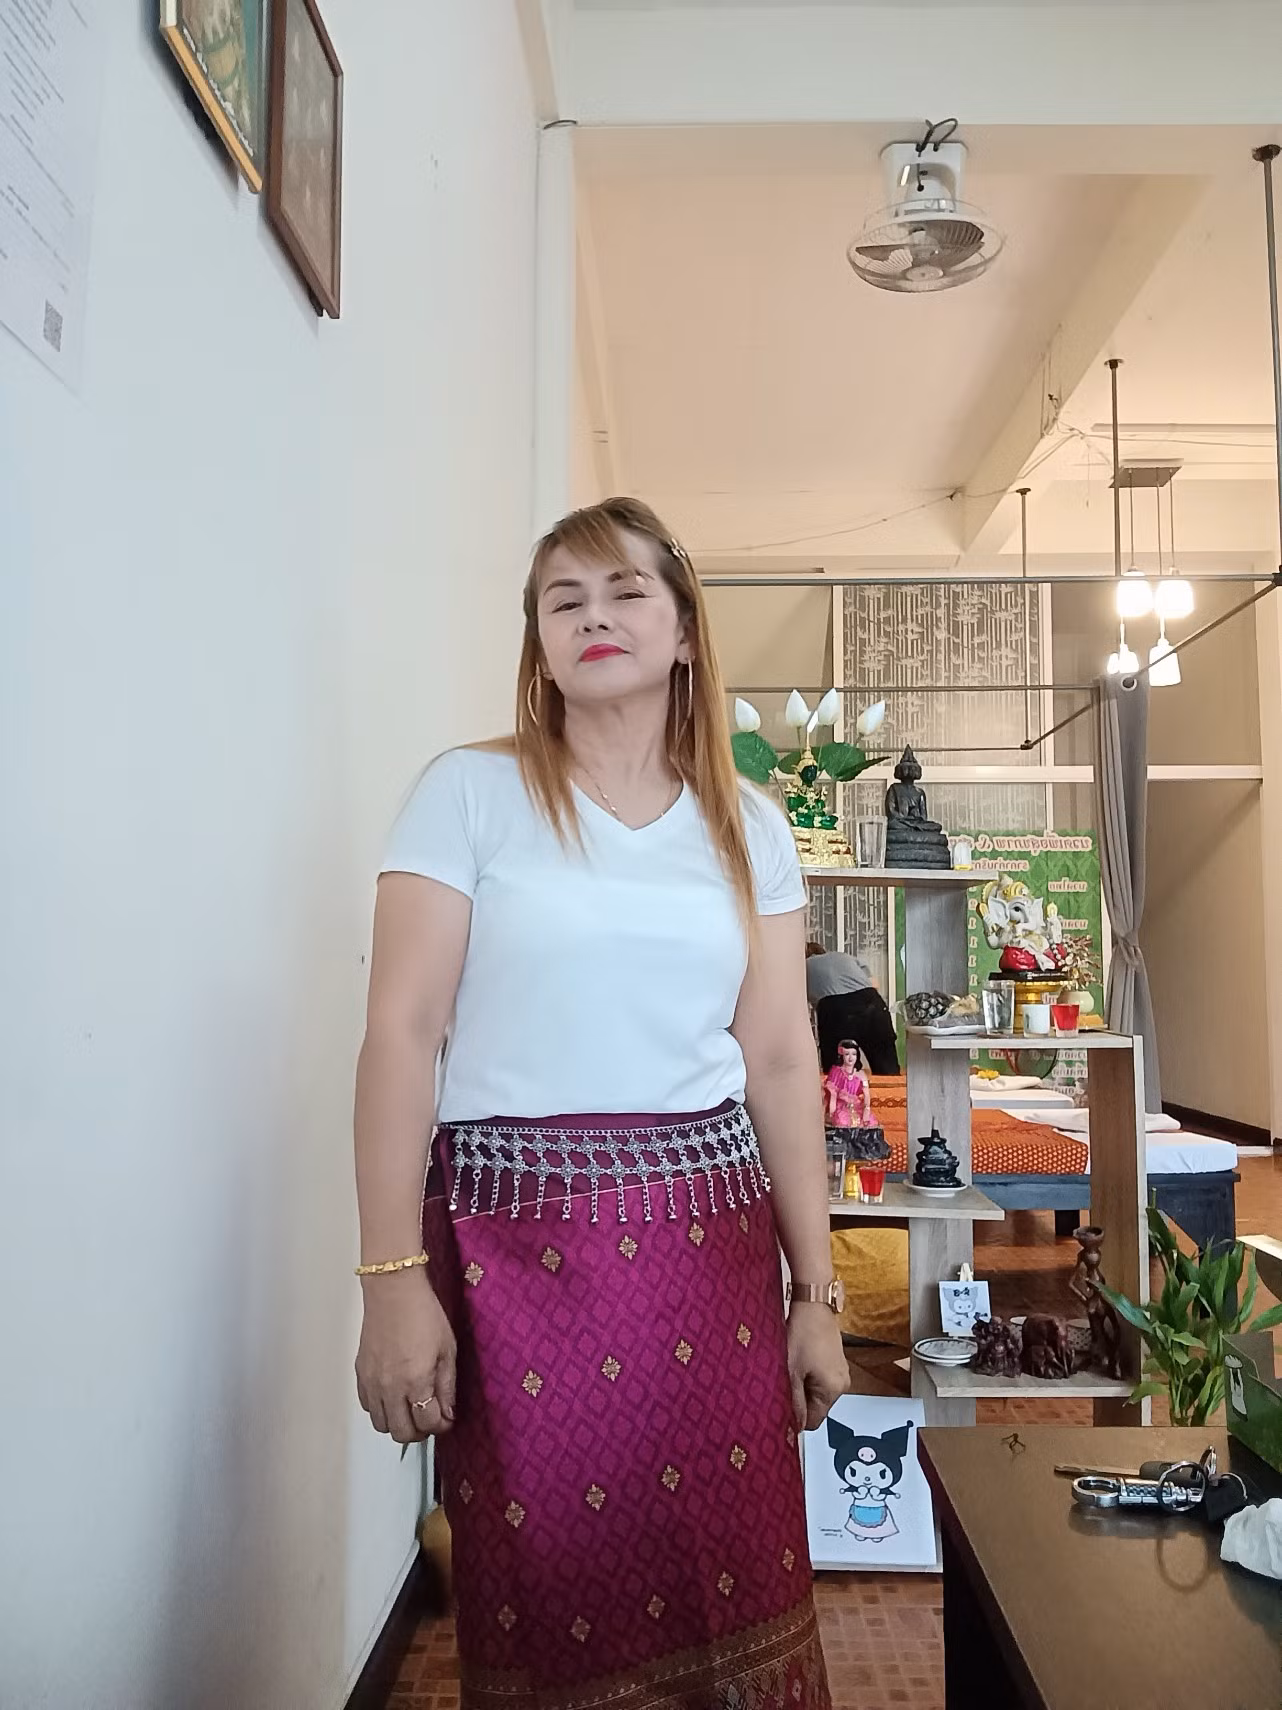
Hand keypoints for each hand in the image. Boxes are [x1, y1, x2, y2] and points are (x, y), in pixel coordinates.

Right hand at [355, 1269, 456, 1443]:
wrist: (393, 1291)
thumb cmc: (424, 1315)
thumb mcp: (447, 1349)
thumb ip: (447, 1385)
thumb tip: (448, 1412)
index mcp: (416, 1381)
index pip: (428, 1423)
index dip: (441, 1425)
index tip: (447, 1418)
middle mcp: (390, 1388)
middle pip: (402, 1433)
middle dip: (420, 1432)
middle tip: (430, 1418)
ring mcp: (372, 1382)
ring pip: (382, 1425)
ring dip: (399, 1423)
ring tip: (411, 1408)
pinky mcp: (360, 1374)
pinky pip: (367, 1407)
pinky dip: (381, 1409)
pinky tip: (393, 1395)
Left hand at [786, 1303, 847, 1431]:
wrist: (813, 1304)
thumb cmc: (802, 1334)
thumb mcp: (792, 1371)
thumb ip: (793, 1401)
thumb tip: (794, 1427)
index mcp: (833, 1390)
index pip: (814, 1421)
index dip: (796, 1418)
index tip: (781, 1406)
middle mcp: (842, 1384)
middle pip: (816, 1406)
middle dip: (799, 1399)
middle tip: (783, 1381)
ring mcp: (841, 1371)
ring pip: (817, 1391)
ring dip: (803, 1385)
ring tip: (791, 1367)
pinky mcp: (836, 1360)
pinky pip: (821, 1377)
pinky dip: (808, 1374)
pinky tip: (799, 1359)